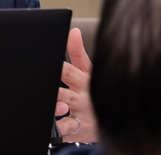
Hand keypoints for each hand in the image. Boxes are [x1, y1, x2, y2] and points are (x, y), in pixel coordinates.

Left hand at [54, 28, 97, 142]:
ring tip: (55, 107)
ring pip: (64, 112)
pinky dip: (57, 129)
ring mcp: (79, 114)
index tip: (44, 62)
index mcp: (82, 80)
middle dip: (54, 92)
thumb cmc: (96, 89)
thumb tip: (74, 31)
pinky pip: (65, 130)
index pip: (67, 71)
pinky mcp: (77, 130)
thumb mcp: (89, 71)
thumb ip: (78, 52)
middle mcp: (80, 97)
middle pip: (62, 93)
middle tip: (47, 88)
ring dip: (56, 109)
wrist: (116, 118)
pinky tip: (50, 128)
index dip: (57, 68)